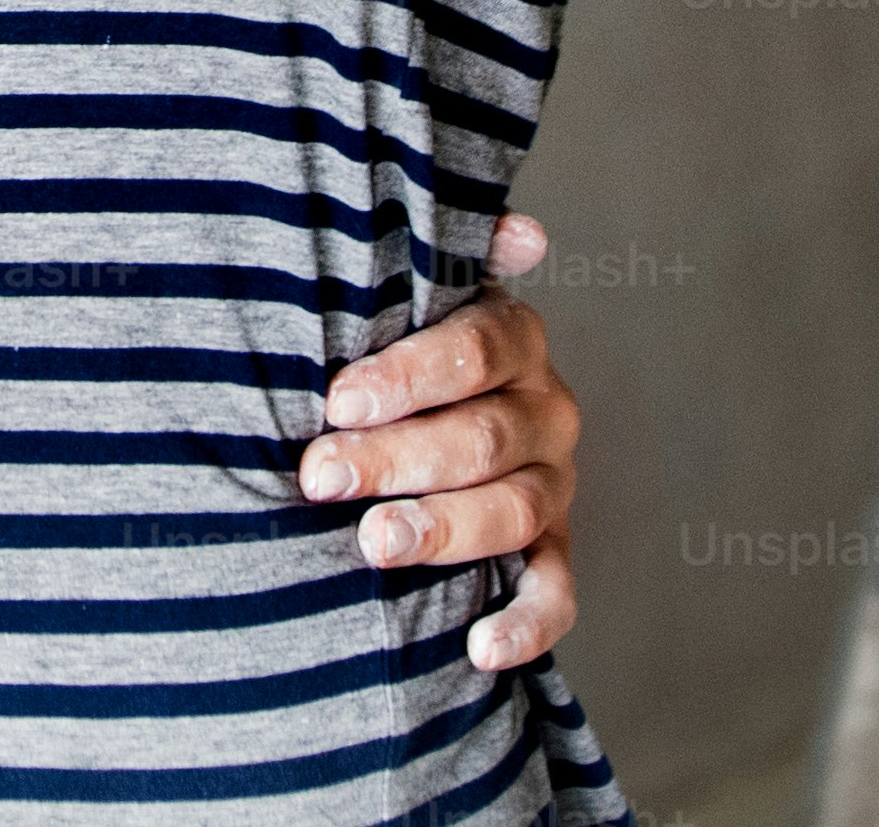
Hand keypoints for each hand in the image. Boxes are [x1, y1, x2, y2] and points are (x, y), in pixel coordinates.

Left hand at [297, 215, 580, 670]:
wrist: (406, 417)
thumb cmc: (388, 352)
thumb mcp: (405, 294)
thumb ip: (446, 256)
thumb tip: (522, 230)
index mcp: (513, 338)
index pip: (475, 349)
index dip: (408, 377)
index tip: (337, 400)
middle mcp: (546, 411)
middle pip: (483, 438)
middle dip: (398, 459)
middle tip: (322, 475)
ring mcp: (553, 486)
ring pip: (514, 512)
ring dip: (443, 531)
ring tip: (372, 544)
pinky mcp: (552, 554)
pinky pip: (556, 594)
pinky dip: (525, 625)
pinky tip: (479, 647)